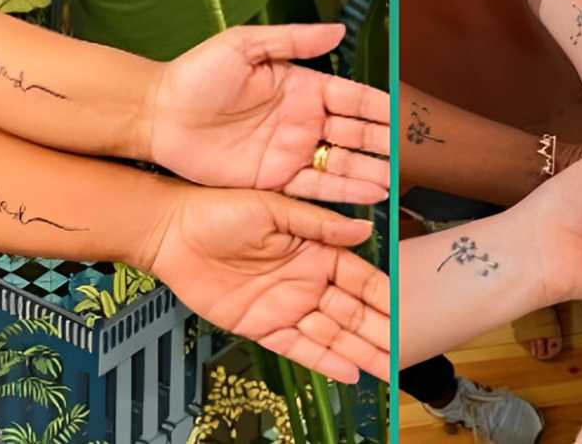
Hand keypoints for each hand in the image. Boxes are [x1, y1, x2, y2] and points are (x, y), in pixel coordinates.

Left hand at [138, 187, 388, 383]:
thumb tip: (365, 229)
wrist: (173, 232)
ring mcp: (285, 306)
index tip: (408, 311)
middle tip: (408, 350)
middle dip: (380, 332)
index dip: (384, 296)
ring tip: (389, 369)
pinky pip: (299, 348)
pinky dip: (324, 361)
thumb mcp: (275, 208)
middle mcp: (305, 280)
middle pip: (352, 312)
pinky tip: (350, 372)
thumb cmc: (219, 210)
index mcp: (315, 250)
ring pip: (332, 335)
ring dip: (360, 352)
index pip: (360, 278)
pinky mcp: (262, 326)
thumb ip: (320, 224)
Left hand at [151, 24, 389, 203]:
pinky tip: (370, 195)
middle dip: (382, 144)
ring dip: (369, 171)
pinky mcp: (274, 179)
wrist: (159, 114)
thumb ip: (293, 40)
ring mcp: (290, 151)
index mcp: (301, 87)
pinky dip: (344, 193)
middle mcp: (302, 120)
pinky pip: (316, 188)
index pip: (352, 98)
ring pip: (341, 164)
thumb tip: (338, 30)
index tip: (404, 116)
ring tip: (396, 180)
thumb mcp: (245, 46)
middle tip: (410, 153)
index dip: (379, 108)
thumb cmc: (196, 74)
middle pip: (354, 133)